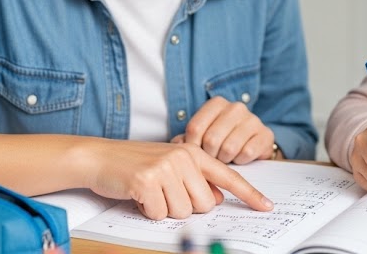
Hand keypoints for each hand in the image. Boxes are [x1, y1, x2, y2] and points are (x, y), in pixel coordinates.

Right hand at [83, 139, 273, 219]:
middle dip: (186, 207)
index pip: (229, 176)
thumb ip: (196, 179)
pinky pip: (160, 214)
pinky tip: (139, 195)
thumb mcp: (171, 165)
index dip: (249, 194)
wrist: (99, 157)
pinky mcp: (147, 181)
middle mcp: (184, 158)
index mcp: (194, 153)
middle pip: (205, 204)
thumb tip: (216, 198)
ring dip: (165, 210)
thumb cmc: (136, 164)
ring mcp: (166, 168)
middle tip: (166, 193)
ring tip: (151, 192)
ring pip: (183, 212)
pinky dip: (148, 211)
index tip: (266, 207)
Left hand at [172, 96, 274, 163]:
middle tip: (214, 157)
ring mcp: (252, 119)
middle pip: (211, 139)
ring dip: (225, 159)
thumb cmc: (222, 140)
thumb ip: (186, 139)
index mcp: (217, 103)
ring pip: (229, 148)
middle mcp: (236, 107)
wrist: (251, 144)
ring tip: (226, 157)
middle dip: (210, 155)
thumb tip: (177, 146)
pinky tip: (240, 157)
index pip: (195, 128)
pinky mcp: (265, 134)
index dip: (192, 146)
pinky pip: (246, 153)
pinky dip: (240, 161)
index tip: (196, 153)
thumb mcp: (202, 136)